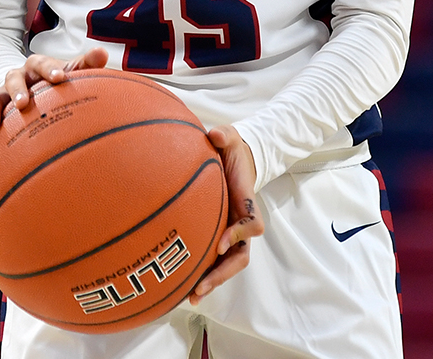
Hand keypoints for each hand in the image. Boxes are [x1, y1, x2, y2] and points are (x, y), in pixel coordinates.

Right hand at [0, 48, 106, 158]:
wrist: (27, 87)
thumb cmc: (53, 81)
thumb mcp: (67, 72)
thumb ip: (84, 65)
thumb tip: (102, 53)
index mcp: (36, 66)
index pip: (42, 63)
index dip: (50, 70)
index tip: (60, 78)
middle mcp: (15, 78)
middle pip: (13, 79)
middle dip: (17, 91)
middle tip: (23, 103)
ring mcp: (0, 96)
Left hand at [190, 126, 263, 303]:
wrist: (232, 158)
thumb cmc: (230, 149)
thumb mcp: (230, 138)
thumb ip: (225, 135)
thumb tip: (215, 135)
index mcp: (245, 202)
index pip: (252, 224)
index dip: (240, 234)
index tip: (221, 243)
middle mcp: (240, 223)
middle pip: (240, 257)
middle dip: (222, 274)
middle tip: (201, 287)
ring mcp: (230, 233)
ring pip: (227, 265)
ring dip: (212, 282)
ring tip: (190, 297)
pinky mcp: (217, 236)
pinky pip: (212, 260)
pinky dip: (200, 275)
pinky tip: (180, 288)